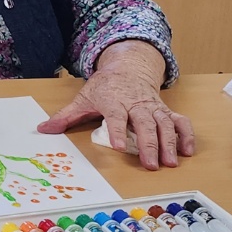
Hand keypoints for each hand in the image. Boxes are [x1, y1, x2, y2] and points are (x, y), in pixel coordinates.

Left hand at [38, 56, 194, 169]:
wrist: (128, 67)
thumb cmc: (105, 87)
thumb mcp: (83, 98)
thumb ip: (65, 116)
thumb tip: (43, 129)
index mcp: (114, 101)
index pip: (116, 117)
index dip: (117, 131)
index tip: (119, 146)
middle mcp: (136, 104)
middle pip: (145, 123)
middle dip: (149, 144)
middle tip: (151, 164)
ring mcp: (153, 107)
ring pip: (165, 124)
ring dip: (170, 143)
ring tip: (171, 163)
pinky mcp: (165, 110)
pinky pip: (180, 121)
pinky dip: (186, 134)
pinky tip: (188, 151)